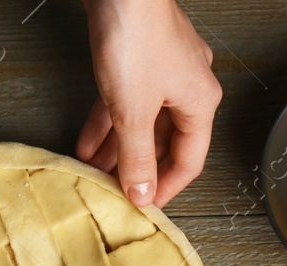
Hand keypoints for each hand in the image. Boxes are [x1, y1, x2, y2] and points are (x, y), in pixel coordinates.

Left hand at [77, 0, 221, 207]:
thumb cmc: (136, 36)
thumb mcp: (133, 112)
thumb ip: (136, 159)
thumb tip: (142, 195)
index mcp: (200, 102)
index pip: (189, 161)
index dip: (166, 189)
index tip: (144, 208)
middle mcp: (186, 86)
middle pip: (163, 142)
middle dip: (135, 169)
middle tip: (113, 193)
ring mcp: (161, 70)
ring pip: (141, 122)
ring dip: (117, 150)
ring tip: (93, 174)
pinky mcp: (137, 57)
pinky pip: (124, 101)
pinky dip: (107, 124)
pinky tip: (86, 145)